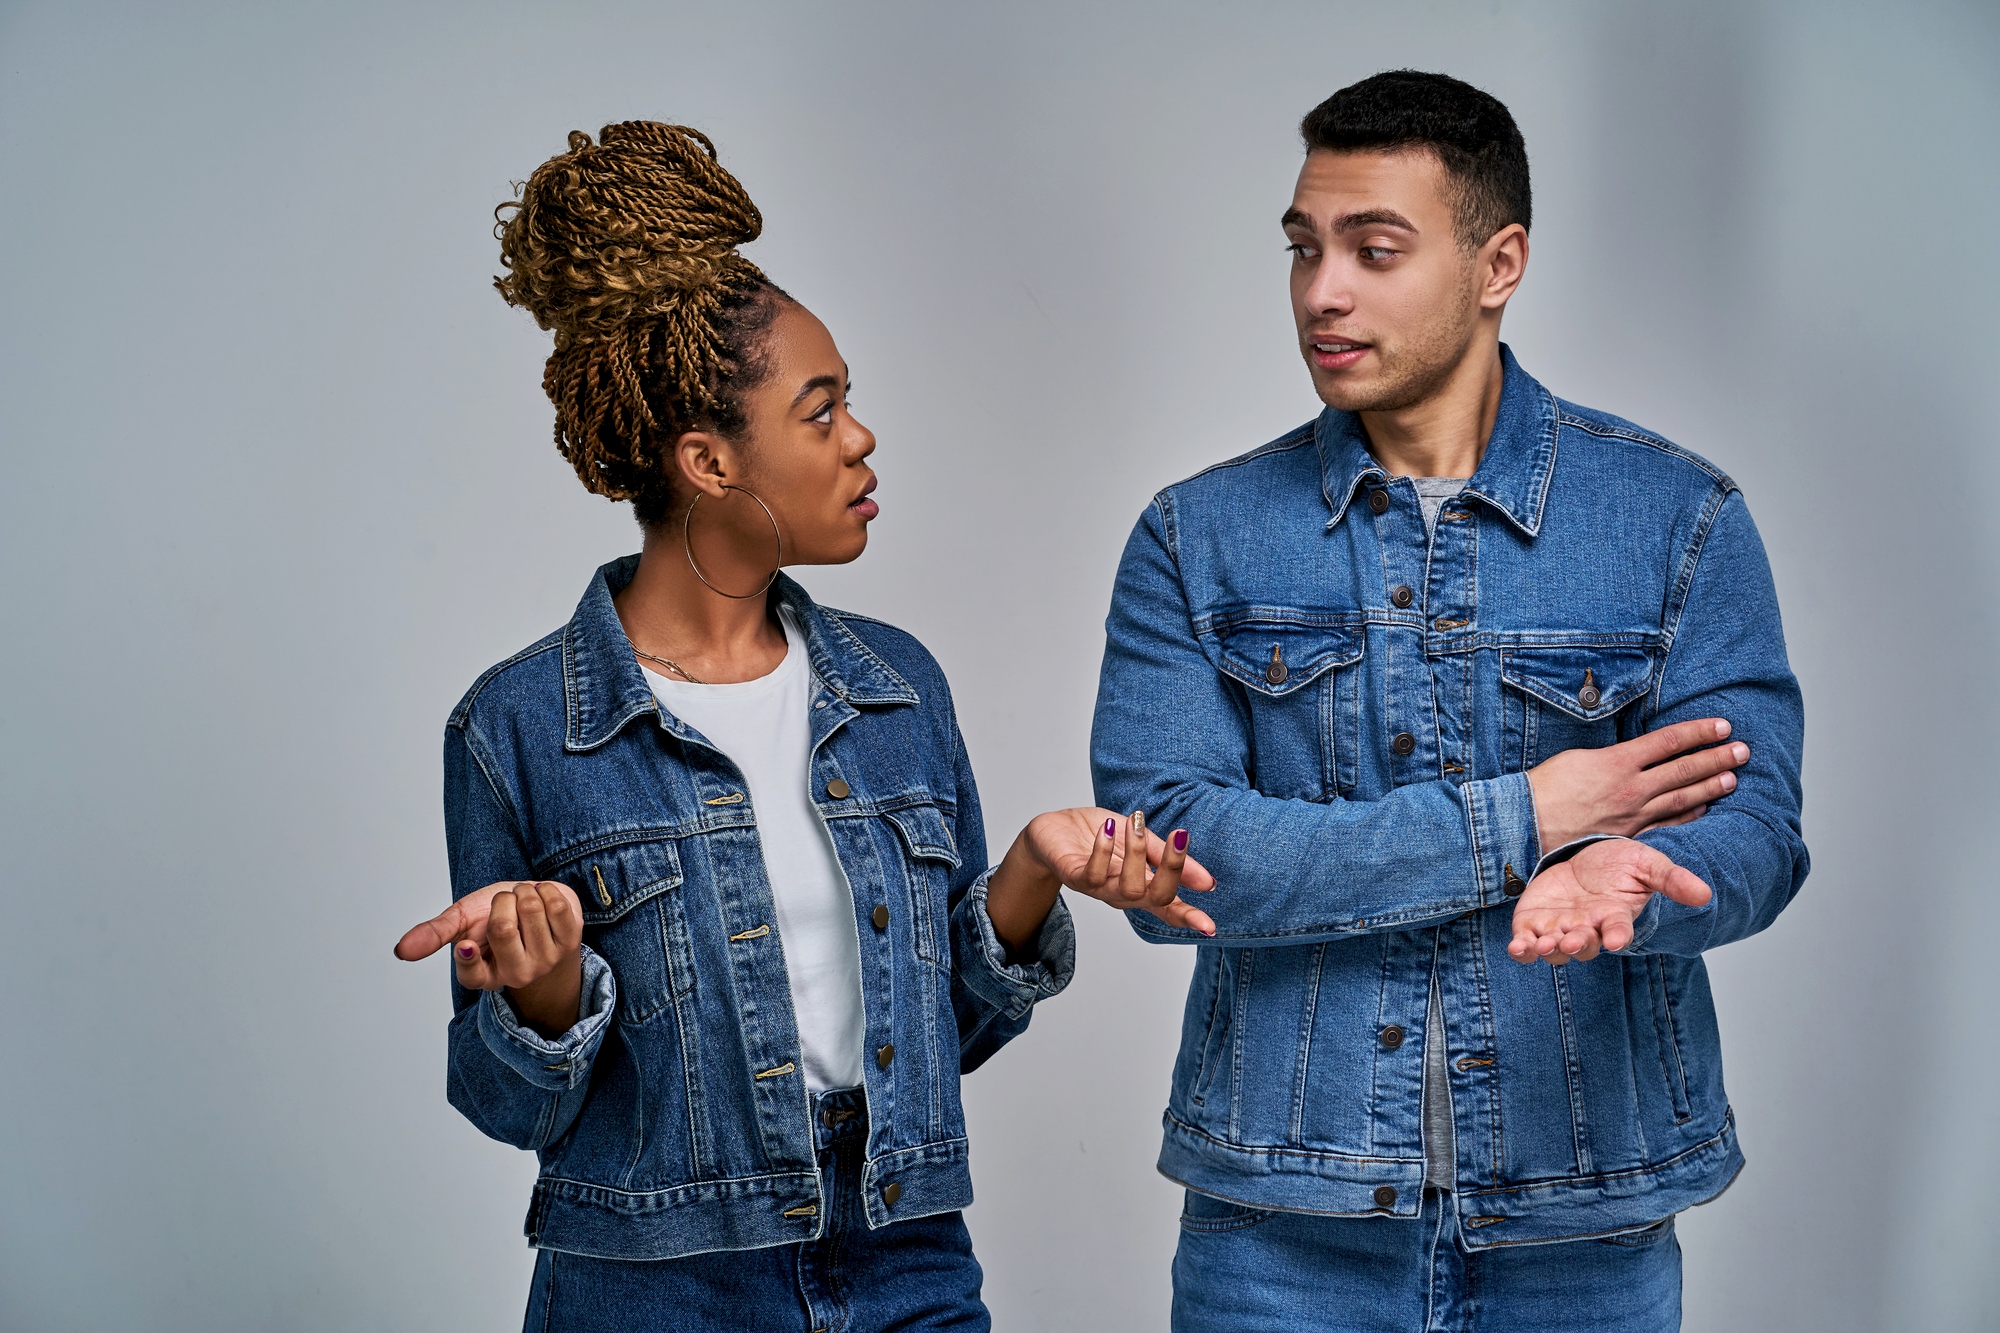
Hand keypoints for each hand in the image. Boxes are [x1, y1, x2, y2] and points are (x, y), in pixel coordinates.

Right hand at [394, 880, 584, 1036]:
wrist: (540, 911)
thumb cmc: (496, 918)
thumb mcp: (462, 922)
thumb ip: (433, 934)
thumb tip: (400, 951)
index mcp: (482, 975)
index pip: (472, 974)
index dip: (469, 956)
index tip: (466, 944)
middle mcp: (514, 976)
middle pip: (503, 925)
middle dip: (502, 900)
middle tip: (506, 906)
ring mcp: (545, 962)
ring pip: (529, 908)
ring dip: (524, 893)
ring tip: (525, 905)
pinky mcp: (571, 942)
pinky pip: (555, 903)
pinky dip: (546, 890)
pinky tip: (543, 902)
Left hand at [985, 807, 1217, 949]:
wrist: (1053, 829)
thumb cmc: (1100, 836)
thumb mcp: (1142, 841)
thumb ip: (1167, 858)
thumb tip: (1209, 883)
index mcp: (1141, 884)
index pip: (1169, 908)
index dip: (1189, 918)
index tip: (1210, 927)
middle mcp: (1122, 893)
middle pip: (1154, 898)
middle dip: (1171, 869)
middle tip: (1179, 837)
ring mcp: (1098, 887)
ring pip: (1126, 887)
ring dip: (1135, 853)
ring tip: (1135, 821)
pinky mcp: (1075, 877)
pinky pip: (1091, 873)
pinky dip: (1102, 850)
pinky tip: (1106, 828)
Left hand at [1506, 839, 1712, 964]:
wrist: (1586, 858)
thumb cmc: (1620, 865)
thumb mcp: (1648, 864)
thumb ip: (1672, 879)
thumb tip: (1704, 894)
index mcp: (1615, 916)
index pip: (1619, 930)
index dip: (1618, 935)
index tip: (1617, 938)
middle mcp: (1588, 928)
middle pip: (1583, 945)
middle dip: (1578, 944)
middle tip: (1571, 942)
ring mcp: (1560, 928)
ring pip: (1554, 949)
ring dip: (1548, 950)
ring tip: (1542, 946)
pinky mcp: (1534, 923)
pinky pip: (1527, 943)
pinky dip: (1522, 948)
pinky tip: (1517, 947)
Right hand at [1527, 718, 1747, 852]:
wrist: (1526, 823)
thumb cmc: (1545, 787)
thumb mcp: (1578, 756)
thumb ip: (1613, 756)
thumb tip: (1634, 753)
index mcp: (1618, 762)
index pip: (1669, 742)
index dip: (1699, 732)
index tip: (1722, 726)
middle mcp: (1631, 788)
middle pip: (1684, 769)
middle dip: (1717, 758)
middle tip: (1743, 750)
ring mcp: (1632, 815)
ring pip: (1681, 798)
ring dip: (1711, 787)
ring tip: (1734, 777)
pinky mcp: (1627, 836)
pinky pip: (1666, 825)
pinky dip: (1688, 816)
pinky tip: (1704, 809)